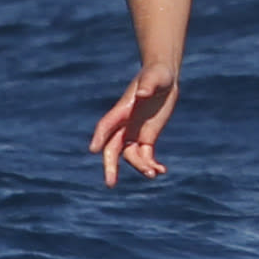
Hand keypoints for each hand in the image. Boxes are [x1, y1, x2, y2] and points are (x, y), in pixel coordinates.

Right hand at [91, 66, 181, 183]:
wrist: (164, 78)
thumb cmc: (157, 74)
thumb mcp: (155, 77)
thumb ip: (148, 84)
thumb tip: (142, 93)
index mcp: (123, 109)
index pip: (107, 125)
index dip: (99, 137)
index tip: (93, 150)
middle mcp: (124, 124)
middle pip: (112, 149)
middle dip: (110, 166)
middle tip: (110, 183)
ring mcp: (134, 132)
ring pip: (130, 156)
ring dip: (139, 166)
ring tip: (153, 173)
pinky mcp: (146, 138)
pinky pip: (145, 156)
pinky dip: (151, 165)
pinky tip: (161, 171)